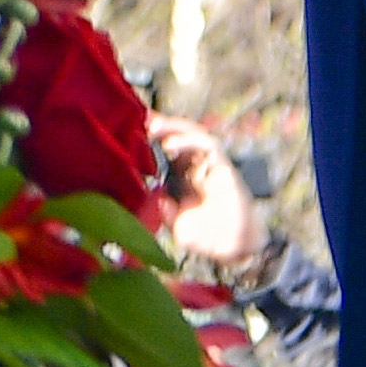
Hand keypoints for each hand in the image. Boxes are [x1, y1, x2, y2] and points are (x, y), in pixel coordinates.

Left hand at [154, 121, 265, 272]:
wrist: (235, 247)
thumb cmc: (206, 236)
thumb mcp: (177, 225)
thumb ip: (167, 212)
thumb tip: (157, 198)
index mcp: (183, 175)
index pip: (166, 148)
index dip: (151, 137)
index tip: (130, 127)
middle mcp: (196, 165)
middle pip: (179, 135)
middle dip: (160, 125)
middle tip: (140, 119)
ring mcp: (211, 165)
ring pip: (194, 134)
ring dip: (174, 127)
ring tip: (154, 127)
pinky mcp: (225, 168)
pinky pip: (209, 147)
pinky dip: (189, 141)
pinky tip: (171, 144)